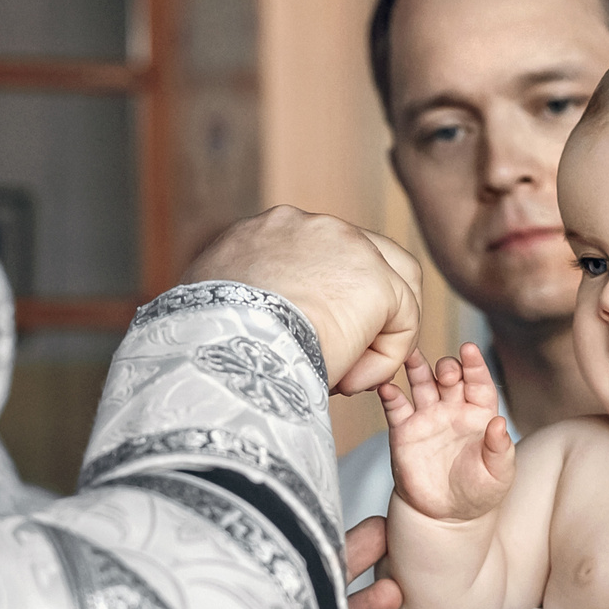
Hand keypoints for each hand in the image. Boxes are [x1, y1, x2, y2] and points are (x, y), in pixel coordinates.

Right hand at [184, 207, 422, 393]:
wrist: (223, 348)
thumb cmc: (207, 345)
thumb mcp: (213, 308)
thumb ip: (242, 303)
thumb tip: (243, 327)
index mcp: (267, 231)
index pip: (320, 255)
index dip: (327, 299)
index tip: (309, 341)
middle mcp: (310, 226)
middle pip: (367, 259)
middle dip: (367, 310)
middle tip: (349, 358)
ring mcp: (348, 245)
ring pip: (393, 289)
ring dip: (377, 336)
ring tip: (348, 377)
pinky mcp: (376, 281)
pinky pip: (402, 321)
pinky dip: (383, 359)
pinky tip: (349, 383)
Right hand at [381, 345, 513, 523]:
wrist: (445, 517)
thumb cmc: (478, 493)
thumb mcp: (498, 474)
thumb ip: (500, 449)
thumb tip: (501, 424)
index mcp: (480, 415)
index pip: (479, 383)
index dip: (475, 365)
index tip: (469, 349)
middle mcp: (453, 410)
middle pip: (449, 377)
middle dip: (447, 368)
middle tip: (446, 372)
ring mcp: (427, 418)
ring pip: (421, 383)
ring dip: (416, 367)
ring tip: (410, 355)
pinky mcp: (404, 431)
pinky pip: (395, 407)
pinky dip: (390, 394)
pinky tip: (387, 386)